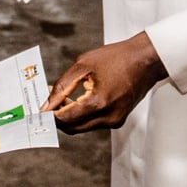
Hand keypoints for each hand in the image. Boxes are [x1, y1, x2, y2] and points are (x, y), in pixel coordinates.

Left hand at [42, 32, 167, 132]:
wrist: (146, 60)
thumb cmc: (117, 58)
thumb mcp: (83, 64)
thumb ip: (63, 85)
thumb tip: (48, 102)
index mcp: (99, 103)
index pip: (65, 119)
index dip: (49, 114)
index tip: (39, 107)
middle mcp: (109, 117)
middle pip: (73, 128)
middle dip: (57, 117)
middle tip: (48, 102)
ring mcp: (115, 121)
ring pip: (82, 127)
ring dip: (69, 116)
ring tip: (61, 97)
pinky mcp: (118, 120)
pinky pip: (93, 123)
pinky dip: (82, 115)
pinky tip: (76, 99)